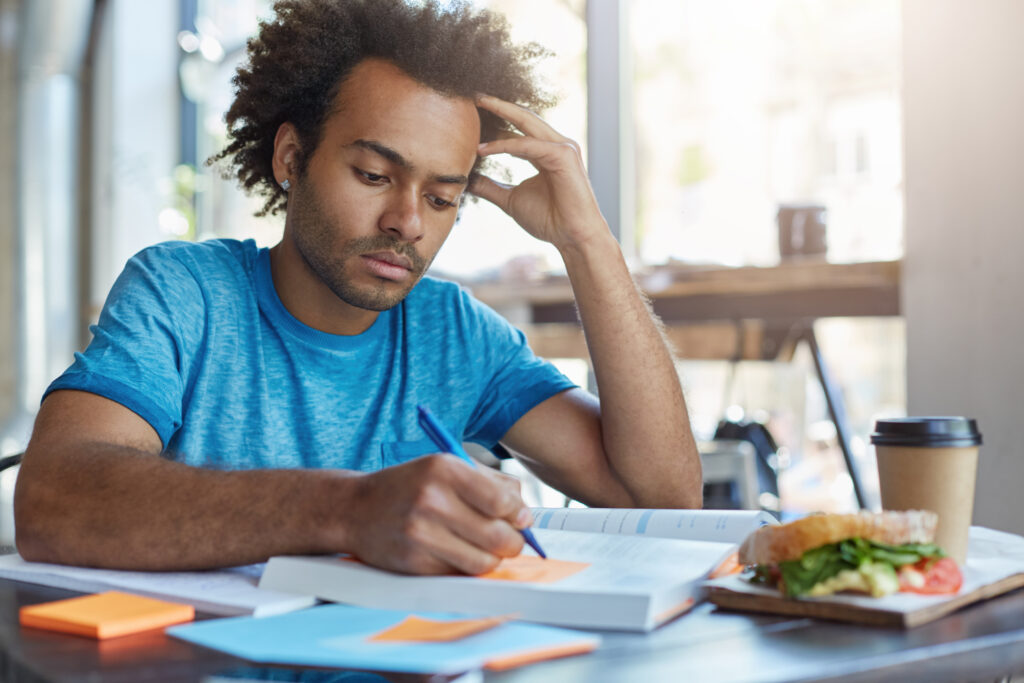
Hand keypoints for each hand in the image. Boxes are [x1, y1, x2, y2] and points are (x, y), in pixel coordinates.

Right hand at [343, 454, 529, 574]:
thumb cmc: (409, 486)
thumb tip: (525, 512)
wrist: (355, 509)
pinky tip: (455, 552)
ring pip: (483, 562)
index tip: (520, 518)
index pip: (502, 501)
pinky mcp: (413, 563)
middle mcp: (431, 500)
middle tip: (510, 540)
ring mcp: (421, 534)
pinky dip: (465, 567)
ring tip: (485, 548)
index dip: (519, 514)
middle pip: (498, 536)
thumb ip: (490, 482)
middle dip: (512, 542)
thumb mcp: (445, 466)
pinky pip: (459, 574)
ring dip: (492, 559)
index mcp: (444, 468)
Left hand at [472, 95, 609, 251]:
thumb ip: (491, 188)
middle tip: (474, 95)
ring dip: (501, 112)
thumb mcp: (511, 200)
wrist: (573, 238)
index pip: (519, 129)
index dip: (496, 122)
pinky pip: (527, 145)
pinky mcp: (563, 155)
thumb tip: (468, 181)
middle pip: (523, 117)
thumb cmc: (549, 220)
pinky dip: (504, 145)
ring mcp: (562, 148)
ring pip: (526, 122)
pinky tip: (483, 148)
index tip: (472, 116)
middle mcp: (556, 145)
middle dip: (498, 105)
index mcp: (546, 153)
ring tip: (477, 104)